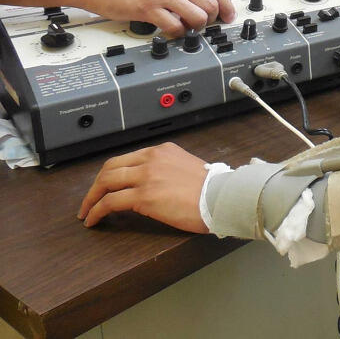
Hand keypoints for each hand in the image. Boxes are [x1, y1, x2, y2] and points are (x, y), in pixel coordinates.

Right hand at [78, 0, 236, 35]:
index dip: (226, 6)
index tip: (228, 16)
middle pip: (211, 5)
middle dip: (211, 19)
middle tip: (203, 25)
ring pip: (198, 17)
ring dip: (195, 27)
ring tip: (186, 28)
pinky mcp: (149, 9)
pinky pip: (176, 27)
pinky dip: (177, 33)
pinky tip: (170, 30)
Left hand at [78, 142, 209, 232]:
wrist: (222, 197)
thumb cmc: (213, 189)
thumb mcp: (188, 169)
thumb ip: (169, 171)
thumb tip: (157, 186)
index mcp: (163, 151)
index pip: (127, 158)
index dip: (111, 174)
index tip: (106, 186)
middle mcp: (151, 159)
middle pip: (110, 168)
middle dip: (96, 185)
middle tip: (90, 199)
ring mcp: (146, 176)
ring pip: (106, 183)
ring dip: (91, 199)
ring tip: (86, 212)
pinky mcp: (143, 196)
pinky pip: (110, 202)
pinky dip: (96, 211)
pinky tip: (93, 220)